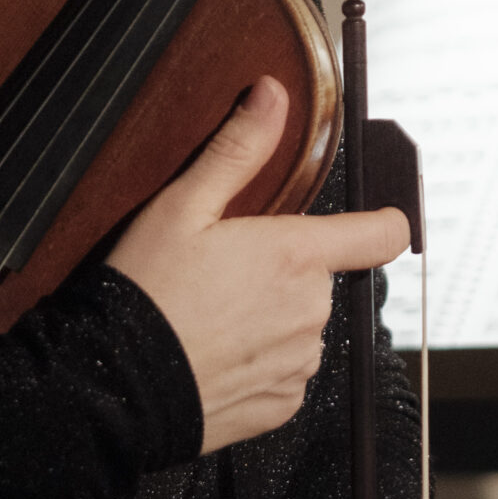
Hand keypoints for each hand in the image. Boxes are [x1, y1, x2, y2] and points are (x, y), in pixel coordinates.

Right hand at [107, 78, 409, 453]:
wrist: (115, 389)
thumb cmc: (145, 294)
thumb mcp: (182, 207)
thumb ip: (238, 149)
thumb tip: (273, 95)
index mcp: (296, 256)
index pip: (382, 234)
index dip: (383, 222)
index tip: (373, 220)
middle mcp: (310, 310)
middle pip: (322, 276)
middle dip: (287, 270)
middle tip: (227, 272)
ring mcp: (299, 361)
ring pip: (303, 324)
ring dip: (274, 317)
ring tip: (214, 315)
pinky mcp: (282, 404)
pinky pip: (287, 371)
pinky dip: (260, 360)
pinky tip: (217, 351)